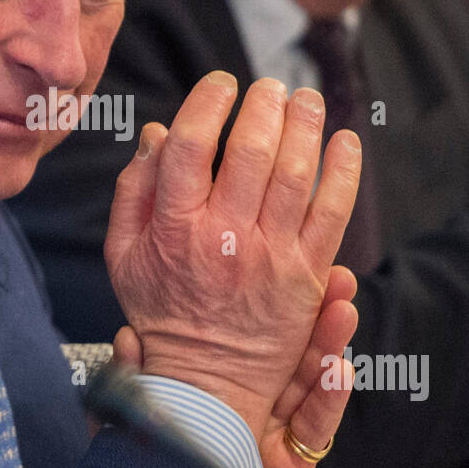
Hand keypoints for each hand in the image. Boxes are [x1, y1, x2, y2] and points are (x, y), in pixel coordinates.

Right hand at [103, 71, 361, 441]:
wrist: (204, 382)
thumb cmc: (159, 311)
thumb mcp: (123, 254)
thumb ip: (135, 190)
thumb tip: (158, 132)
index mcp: (175, 228)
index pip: (193, 146)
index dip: (209, 102)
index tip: (221, 85)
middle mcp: (224, 238)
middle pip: (251, 151)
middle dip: (264, 105)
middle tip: (270, 86)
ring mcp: (270, 257)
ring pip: (295, 173)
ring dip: (305, 125)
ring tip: (305, 99)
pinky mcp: (306, 277)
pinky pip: (332, 213)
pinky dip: (344, 172)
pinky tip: (346, 141)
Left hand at [110, 266, 358, 467]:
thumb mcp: (130, 428)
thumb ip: (133, 384)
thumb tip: (125, 338)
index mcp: (213, 394)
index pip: (246, 343)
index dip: (266, 308)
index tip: (279, 267)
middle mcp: (247, 413)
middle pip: (288, 358)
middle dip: (313, 318)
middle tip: (335, 280)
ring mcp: (269, 445)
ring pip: (308, 389)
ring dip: (327, 347)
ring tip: (341, 308)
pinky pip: (314, 437)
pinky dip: (328, 401)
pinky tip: (340, 368)